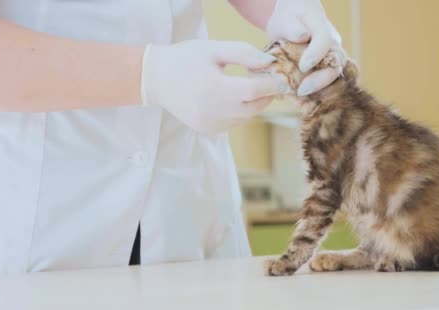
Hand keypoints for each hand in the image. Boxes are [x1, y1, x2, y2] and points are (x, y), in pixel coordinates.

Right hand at [141, 40, 289, 133]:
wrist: (156, 79)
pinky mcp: (208, 130)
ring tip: (248, 85)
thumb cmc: (186, 59)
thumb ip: (244, 54)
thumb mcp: (214, 49)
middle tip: (268, 79)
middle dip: (267, 94)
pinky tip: (233, 96)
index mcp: (214, 89)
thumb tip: (270, 63)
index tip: (282, 77)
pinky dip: (241, 110)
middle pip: (254, 106)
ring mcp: (211, 124)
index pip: (254, 90)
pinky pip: (235, 122)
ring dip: (254, 102)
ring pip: (247, 116)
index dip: (272, 84)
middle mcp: (213, 111)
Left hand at [266, 0, 342, 95]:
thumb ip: (292, 28)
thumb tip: (302, 36)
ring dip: (319, 93)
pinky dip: (315, 97)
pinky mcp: (327, 73)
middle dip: (319, 81)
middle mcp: (333, 47)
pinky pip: (326, 88)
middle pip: (335, 67)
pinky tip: (300, 103)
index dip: (315, 55)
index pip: (325, 41)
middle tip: (301, 91)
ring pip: (334, 81)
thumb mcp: (285, 19)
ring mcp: (332, 61)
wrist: (293, 25)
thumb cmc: (289, 21)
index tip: (302, 66)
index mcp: (322, 29)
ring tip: (300, 100)